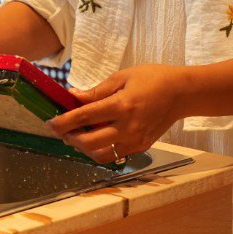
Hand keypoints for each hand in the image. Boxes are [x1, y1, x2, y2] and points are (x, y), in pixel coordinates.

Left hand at [46, 64, 187, 164]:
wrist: (182, 93)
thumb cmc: (152, 79)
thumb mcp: (122, 77)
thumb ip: (96, 91)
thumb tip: (73, 96)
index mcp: (121, 105)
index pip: (84, 117)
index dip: (64, 121)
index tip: (50, 122)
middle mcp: (128, 127)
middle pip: (89, 142)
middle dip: (69, 137)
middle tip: (61, 130)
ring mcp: (135, 141)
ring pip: (100, 155)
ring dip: (83, 148)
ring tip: (76, 136)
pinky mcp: (141, 147)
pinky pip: (114, 156)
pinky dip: (99, 151)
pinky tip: (94, 139)